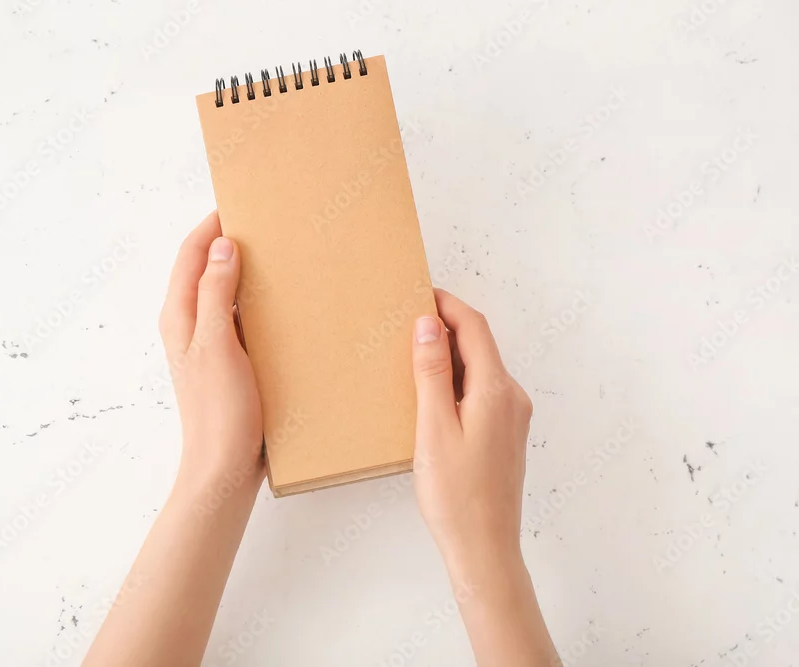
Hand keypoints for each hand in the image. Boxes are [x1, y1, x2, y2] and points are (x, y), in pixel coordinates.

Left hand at [159, 211, 264, 492]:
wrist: (225, 468)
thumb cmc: (218, 410)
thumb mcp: (216, 343)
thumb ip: (216, 292)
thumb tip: (222, 244)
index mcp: (179, 315)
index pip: (191, 253)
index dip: (212, 223)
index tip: (241, 201)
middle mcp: (190, 324)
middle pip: (206, 268)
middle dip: (231, 241)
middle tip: (268, 222)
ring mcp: (210, 343)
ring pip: (226, 292)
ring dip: (247, 271)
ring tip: (281, 254)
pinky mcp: (231, 360)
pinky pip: (242, 318)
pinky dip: (257, 302)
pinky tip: (285, 301)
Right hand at [410, 288, 532, 578]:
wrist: (484, 548)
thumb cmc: (455, 495)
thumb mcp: (433, 427)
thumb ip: (432, 372)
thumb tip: (428, 324)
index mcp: (496, 390)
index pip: (474, 328)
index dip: (447, 305)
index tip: (420, 292)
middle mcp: (512, 398)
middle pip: (480, 346)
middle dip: (446, 327)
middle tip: (408, 320)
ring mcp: (512, 418)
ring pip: (481, 370)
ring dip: (450, 356)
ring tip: (413, 355)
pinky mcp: (505, 436)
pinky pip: (482, 393)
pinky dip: (457, 381)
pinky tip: (431, 395)